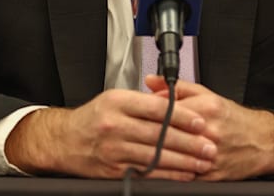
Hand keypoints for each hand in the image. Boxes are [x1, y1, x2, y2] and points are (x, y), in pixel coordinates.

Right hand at [4, 88, 216, 180]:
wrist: (64, 140)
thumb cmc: (93, 118)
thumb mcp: (114, 99)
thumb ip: (143, 100)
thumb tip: (175, 101)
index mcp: (118, 102)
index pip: (157, 109)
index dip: (183, 116)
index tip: (201, 122)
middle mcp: (115, 125)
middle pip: (160, 134)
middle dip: (189, 142)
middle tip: (209, 145)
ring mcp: (114, 149)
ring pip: (155, 156)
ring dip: (183, 161)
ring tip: (202, 162)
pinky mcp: (114, 169)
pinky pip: (146, 172)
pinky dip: (167, 174)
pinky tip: (182, 174)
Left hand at [144, 75, 273, 180]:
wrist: (262, 141)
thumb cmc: (234, 119)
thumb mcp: (208, 95)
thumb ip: (177, 89)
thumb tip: (151, 81)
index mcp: (206, 109)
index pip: (167, 110)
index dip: (147, 111)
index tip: (137, 114)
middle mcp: (208, 132)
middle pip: (168, 134)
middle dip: (148, 133)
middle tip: (134, 133)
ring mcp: (209, 155)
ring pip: (174, 156)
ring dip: (155, 154)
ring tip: (141, 151)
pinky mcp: (211, 174)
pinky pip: (183, 174)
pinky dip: (170, 171)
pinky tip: (159, 167)